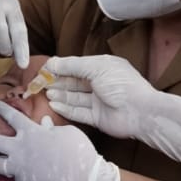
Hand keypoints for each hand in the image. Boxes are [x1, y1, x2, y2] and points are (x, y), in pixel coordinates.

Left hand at [0, 101, 120, 180]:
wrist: (81, 179)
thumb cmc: (77, 151)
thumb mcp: (66, 133)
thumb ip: (51, 128)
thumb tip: (44, 124)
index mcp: (30, 131)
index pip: (11, 116)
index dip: (2, 109)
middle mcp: (19, 148)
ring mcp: (19, 167)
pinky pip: (12, 178)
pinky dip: (13, 175)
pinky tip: (16, 174)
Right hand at [45, 55, 180, 173]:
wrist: (140, 112)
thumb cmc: (122, 85)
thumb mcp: (96, 67)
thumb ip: (72, 65)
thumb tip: (52, 62)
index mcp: (103, 67)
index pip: (77, 66)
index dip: (61, 67)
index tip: (44, 69)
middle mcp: (101, 83)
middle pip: (74, 82)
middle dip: (58, 82)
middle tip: (40, 83)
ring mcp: (99, 102)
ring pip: (75, 97)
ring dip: (60, 95)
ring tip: (46, 93)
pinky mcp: (97, 118)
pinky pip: (78, 112)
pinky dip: (66, 108)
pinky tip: (54, 104)